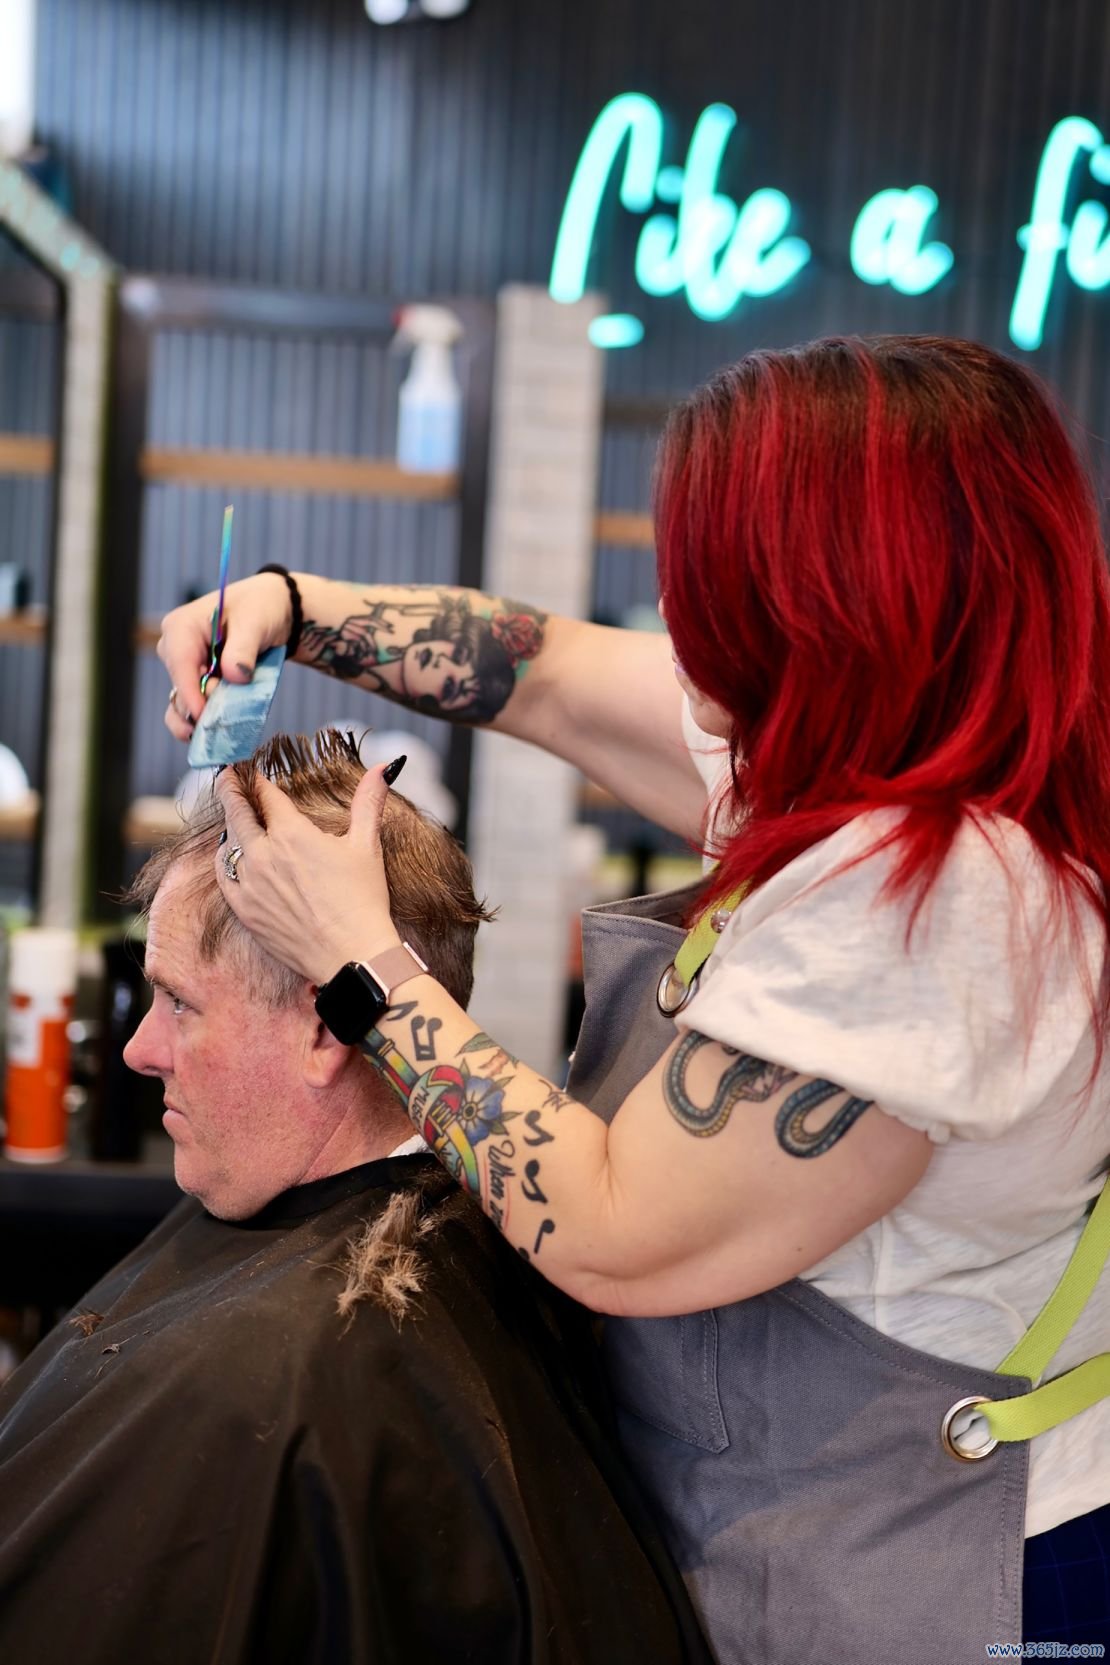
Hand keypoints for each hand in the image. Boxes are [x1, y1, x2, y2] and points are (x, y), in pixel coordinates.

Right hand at [158, 573, 293, 738]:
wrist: (272, 612)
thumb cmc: (260, 608)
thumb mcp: (256, 621)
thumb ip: (244, 648)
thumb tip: (235, 675)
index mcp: (181, 627)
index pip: (180, 665)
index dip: (191, 694)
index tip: (204, 717)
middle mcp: (174, 650)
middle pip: (181, 689)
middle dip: (204, 706)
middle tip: (233, 708)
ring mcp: (185, 670)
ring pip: (182, 705)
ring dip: (204, 719)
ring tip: (224, 729)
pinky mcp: (197, 684)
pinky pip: (192, 709)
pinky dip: (206, 721)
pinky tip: (219, 733)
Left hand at [213, 764, 401, 986]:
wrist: (352, 955)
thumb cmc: (363, 901)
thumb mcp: (367, 845)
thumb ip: (369, 801)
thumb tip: (383, 768)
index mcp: (292, 834)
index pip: (265, 794)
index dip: (258, 779)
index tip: (252, 770)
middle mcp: (264, 854)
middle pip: (236, 811)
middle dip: (230, 789)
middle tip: (227, 777)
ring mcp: (249, 884)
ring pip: (228, 843)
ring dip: (230, 826)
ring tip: (234, 818)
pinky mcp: (244, 910)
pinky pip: (224, 875)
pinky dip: (226, 860)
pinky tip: (232, 856)